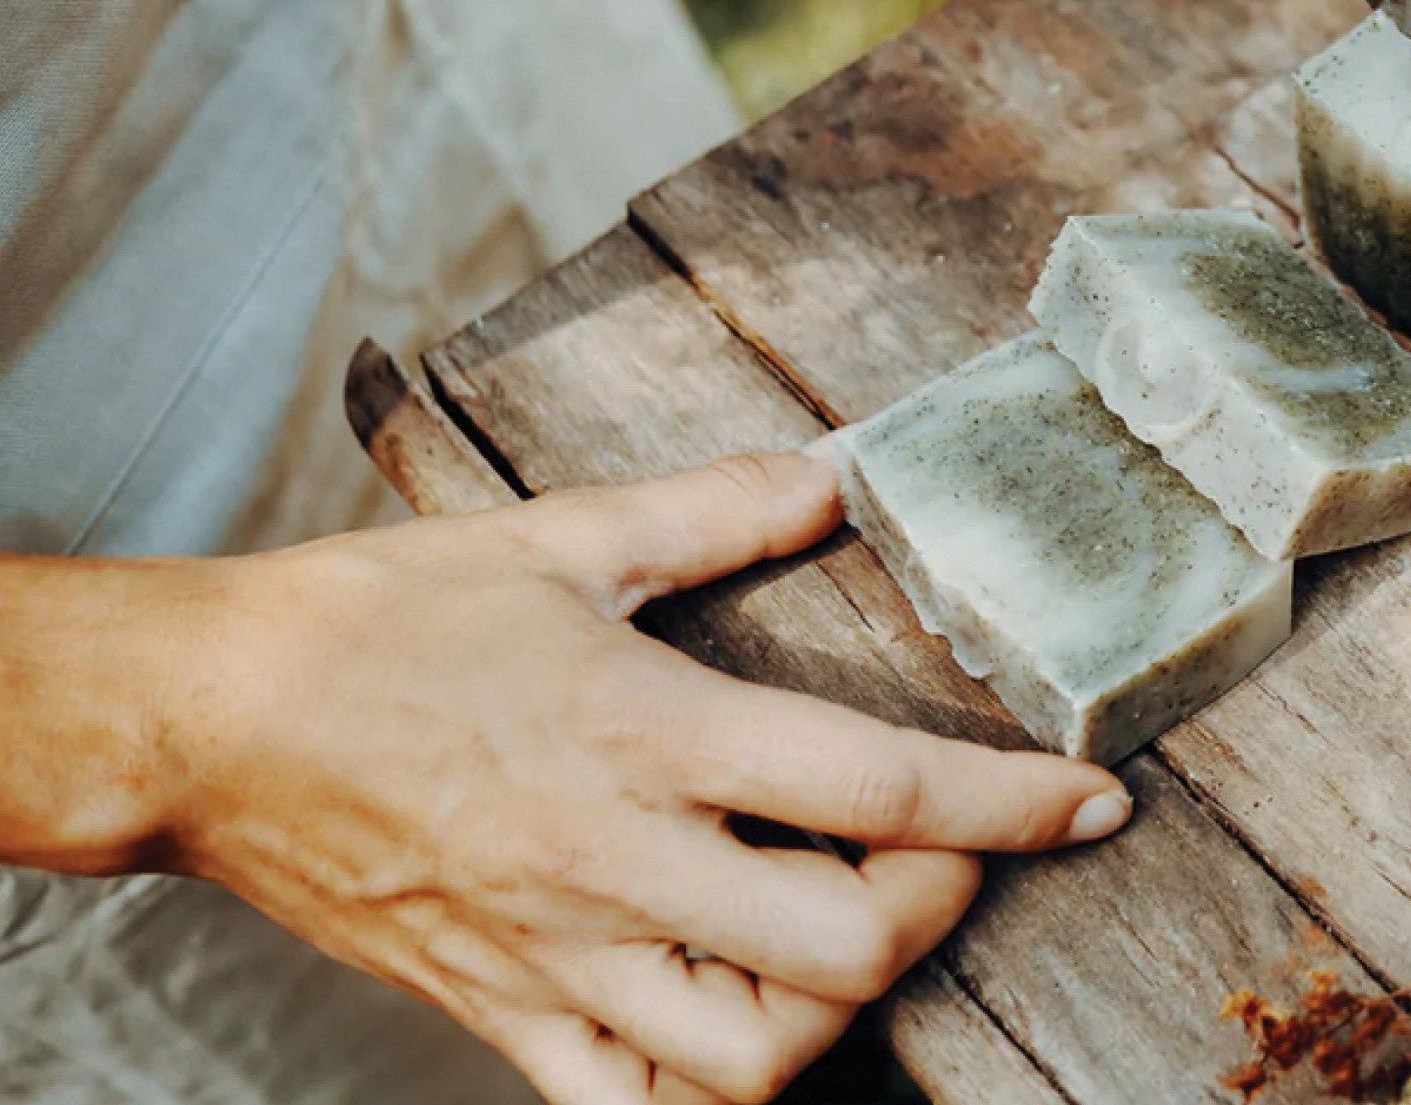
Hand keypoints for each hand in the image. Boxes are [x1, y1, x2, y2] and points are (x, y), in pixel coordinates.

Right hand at [163, 455, 1131, 1102]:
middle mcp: (617, 859)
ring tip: (850, 930)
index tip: (1091, 798)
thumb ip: (716, 507)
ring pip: (751, 1061)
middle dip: (942, 908)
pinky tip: (739, 1023)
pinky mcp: (501, 1018)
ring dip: (837, 1007)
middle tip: (954, 854)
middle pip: (842, 947)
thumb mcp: (561, 532)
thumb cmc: (385, 618)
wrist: (215, 719)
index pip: (875, 784)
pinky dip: (705, 1093)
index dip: (1011, 803)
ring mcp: (559, 959)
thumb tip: (834, 473)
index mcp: (645, 727)